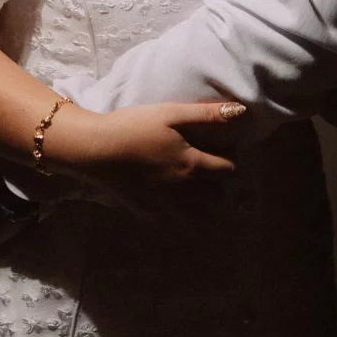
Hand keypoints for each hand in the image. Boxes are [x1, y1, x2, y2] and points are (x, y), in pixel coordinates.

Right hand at [42, 100, 245, 215]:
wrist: (95, 150)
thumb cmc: (134, 126)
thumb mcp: (171, 113)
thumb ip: (207, 115)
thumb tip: (241, 112)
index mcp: (193, 166)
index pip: (229, 170)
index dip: (230, 158)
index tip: (219, 147)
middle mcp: (184, 192)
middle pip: (218, 196)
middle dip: (219, 182)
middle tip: (207, 165)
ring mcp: (166, 207)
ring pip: (200, 217)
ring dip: (204, 205)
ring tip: (195, 187)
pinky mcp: (148, 214)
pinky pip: (175, 224)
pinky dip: (182, 216)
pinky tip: (173, 199)